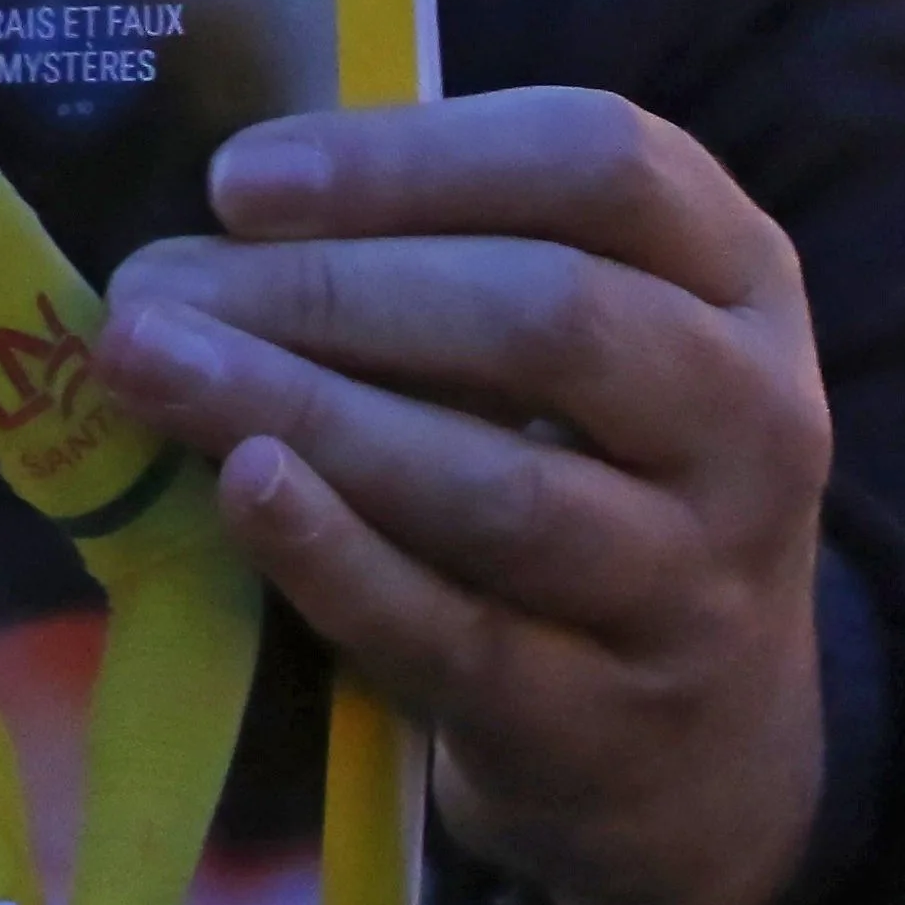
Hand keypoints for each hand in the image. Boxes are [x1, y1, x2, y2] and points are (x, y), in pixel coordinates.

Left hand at [95, 88, 827, 904]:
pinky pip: (458, 634)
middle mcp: (753, 418)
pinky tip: (241, 490)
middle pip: (548, 317)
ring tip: (151, 367)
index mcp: (739, 274)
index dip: (412, 158)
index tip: (237, 180)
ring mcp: (696, 582)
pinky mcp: (608, 722)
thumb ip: (446, 257)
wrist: (705, 746)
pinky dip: (339, 557)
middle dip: (329, 291)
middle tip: (156, 285)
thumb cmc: (595, 474)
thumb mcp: (592, 339)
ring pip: (499, 486)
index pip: (600, 164)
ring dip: (305, 412)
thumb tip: (210, 228)